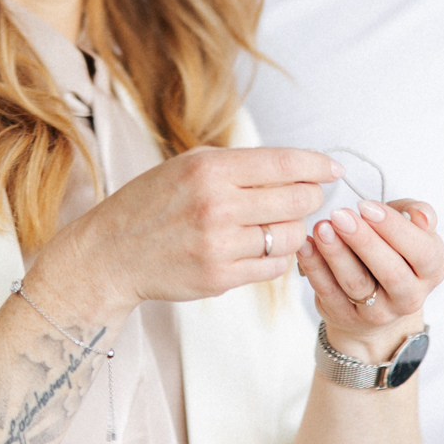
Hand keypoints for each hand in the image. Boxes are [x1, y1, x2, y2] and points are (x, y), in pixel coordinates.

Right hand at [34, 147, 337, 314]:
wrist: (110, 253)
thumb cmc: (153, 203)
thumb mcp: (189, 165)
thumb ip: (242, 165)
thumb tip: (302, 169)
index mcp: (209, 168)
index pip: (286, 164)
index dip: (318, 165)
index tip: (333, 169)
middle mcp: (216, 205)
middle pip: (298, 201)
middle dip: (309, 198)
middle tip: (304, 198)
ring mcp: (219, 245)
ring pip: (291, 238)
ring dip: (293, 230)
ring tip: (275, 224)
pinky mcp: (220, 278)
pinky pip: (274, 268)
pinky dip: (276, 257)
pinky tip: (259, 247)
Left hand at [300, 199, 443, 359]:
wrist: (379, 300)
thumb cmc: (395, 252)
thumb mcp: (412, 230)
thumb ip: (417, 214)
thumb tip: (423, 216)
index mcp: (431, 270)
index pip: (421, 251)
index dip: (394, 228)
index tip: (366, 206)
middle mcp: (409, 296)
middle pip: (389, 271)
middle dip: (363, 240)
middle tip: (340, 215)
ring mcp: (378, 312)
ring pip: (356, 283)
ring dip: (336, 254)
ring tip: (322, 228)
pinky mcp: (346, 318)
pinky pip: (328, 293)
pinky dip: (315, 268)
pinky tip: (306, 245)